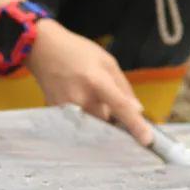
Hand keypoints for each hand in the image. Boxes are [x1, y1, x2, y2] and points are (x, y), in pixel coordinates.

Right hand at [25, 20, 153, 145]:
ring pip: (94, 123)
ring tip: (88, 91)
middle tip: (106, 98)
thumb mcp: (107, 61)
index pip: (120, 107)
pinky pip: (80, 120)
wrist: (42, 49)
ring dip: (98, 114)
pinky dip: (85, 112)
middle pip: (107, 121)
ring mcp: (67, 109)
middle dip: (113, 116)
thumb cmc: (77, 52)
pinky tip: (76, 93)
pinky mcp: (58, 114)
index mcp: (97, 82)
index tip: (147, 140)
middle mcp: (81, 98)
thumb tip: (137, 109)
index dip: (135, 125)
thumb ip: (124, 87)